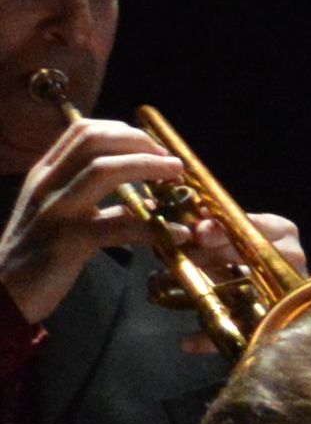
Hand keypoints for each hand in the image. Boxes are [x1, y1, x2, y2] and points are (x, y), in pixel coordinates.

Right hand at [3, 113, 200, 326]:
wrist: (3, 292)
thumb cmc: (38, 252)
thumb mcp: (63, 216)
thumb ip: (98, 204)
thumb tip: (146, 203)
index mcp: (45, 174)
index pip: (82, 132)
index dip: (124, 132)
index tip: (153, 146)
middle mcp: (47, 184)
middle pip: (94, 141)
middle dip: (139, 143)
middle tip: (170, 161)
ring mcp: (55, 211)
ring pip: (103, 171)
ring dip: (147, 167)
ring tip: (174, 175)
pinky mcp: (67, 242)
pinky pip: (117, 227)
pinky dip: (153, 227)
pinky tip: (180, 234)